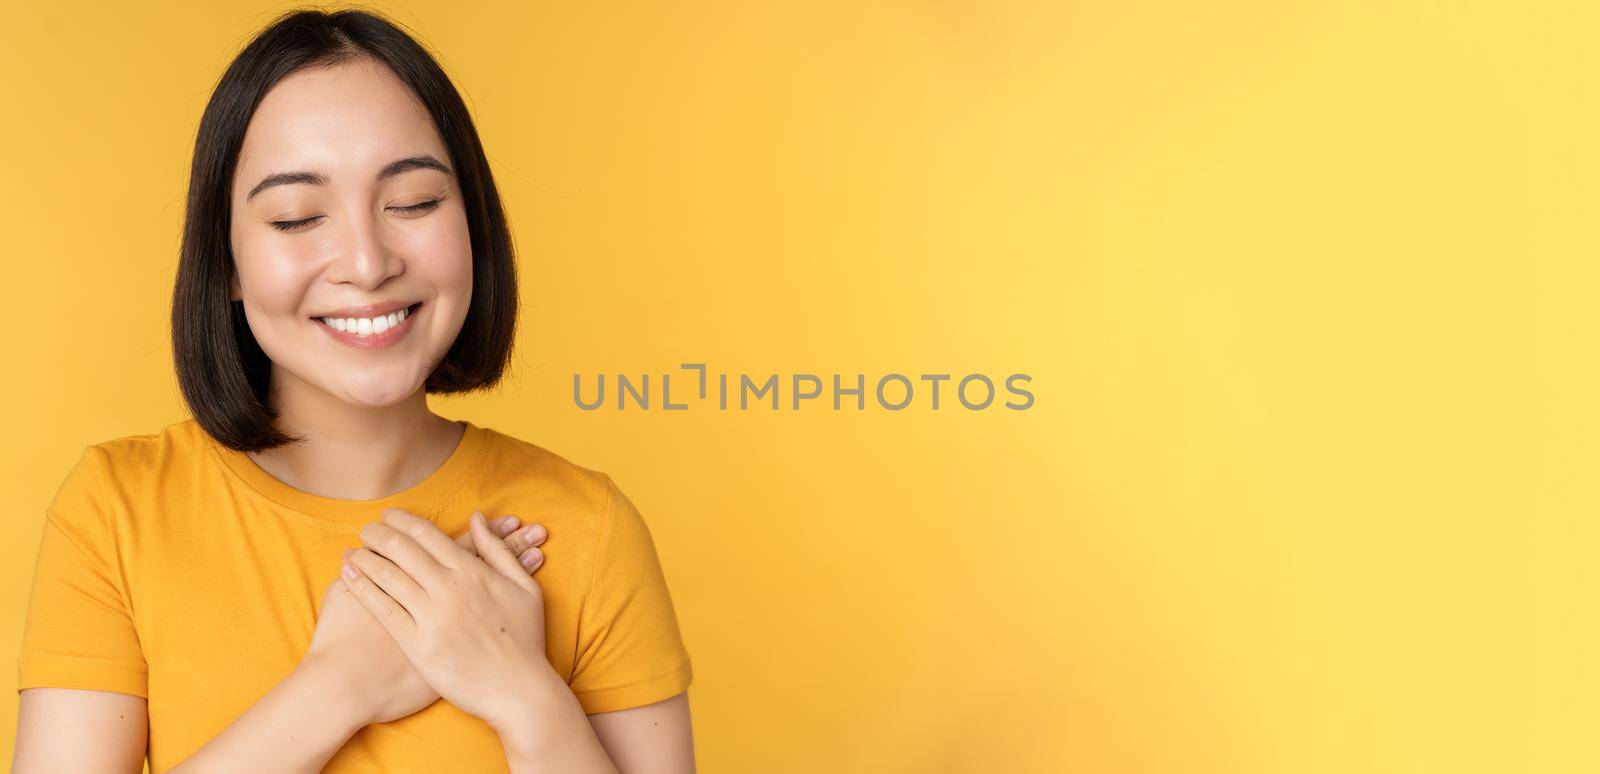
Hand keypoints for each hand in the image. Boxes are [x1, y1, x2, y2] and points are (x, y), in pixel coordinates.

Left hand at [340, 509, 557, 731]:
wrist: (519, 690)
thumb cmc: (525, 640)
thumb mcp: (524, 587)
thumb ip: (497, 550)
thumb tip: (477, 518)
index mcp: (473, 571)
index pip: (428, 534)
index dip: (403, 521)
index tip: (389, 516)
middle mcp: (449, 588)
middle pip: (403, 549)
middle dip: (379, 534)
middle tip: (367, 530)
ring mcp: (431, 616)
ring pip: (388, 575)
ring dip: (366, 557)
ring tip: (353, 551)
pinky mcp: (417, 644)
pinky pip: (383, 609)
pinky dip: (362, 588)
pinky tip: (349, 577)